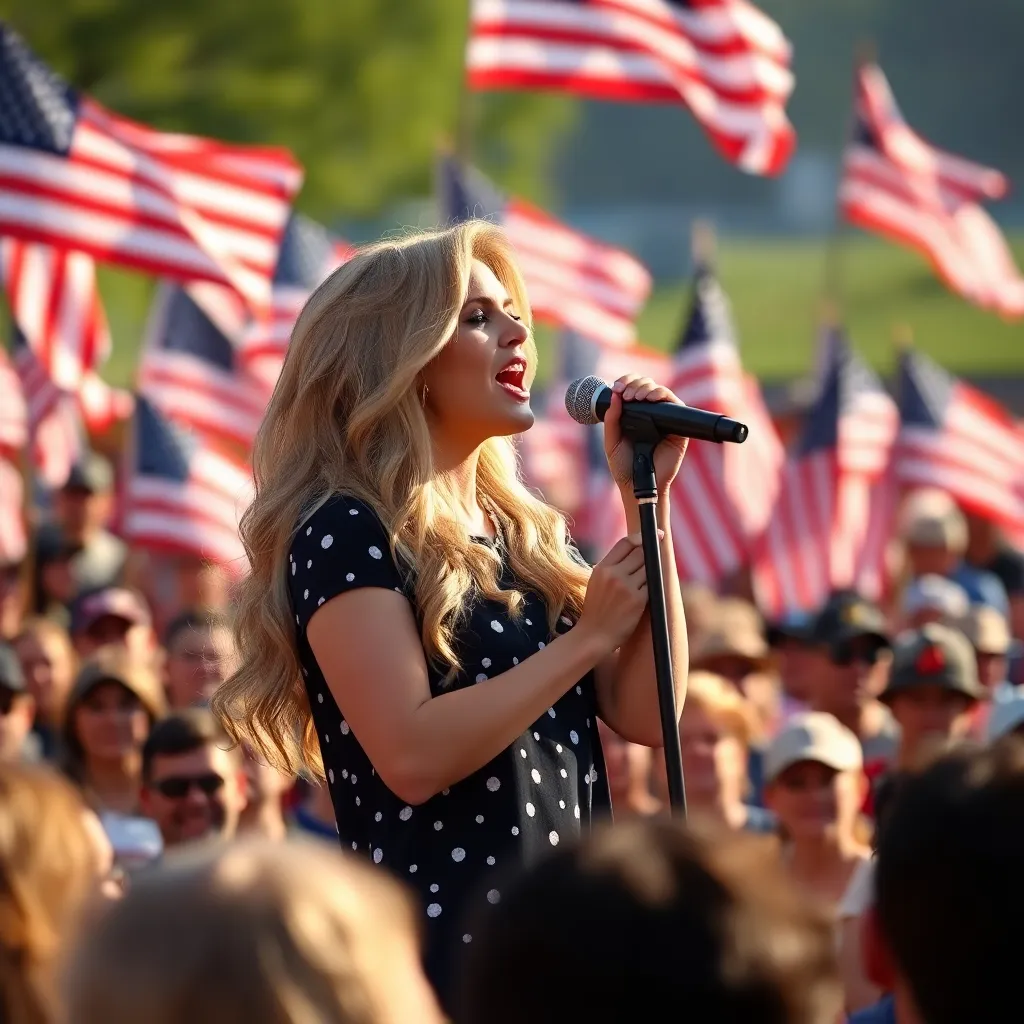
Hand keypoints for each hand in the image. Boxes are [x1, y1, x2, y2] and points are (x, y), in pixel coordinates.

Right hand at [576, 537, 650, 654]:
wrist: (594, 635)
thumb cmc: (597, 609)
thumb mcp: (597, 582)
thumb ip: (612, 566)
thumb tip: (637, 549)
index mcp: (601, 568)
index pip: (625, 543)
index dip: (642, 537)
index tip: (655, 535)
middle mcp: (613, 575)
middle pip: (640, 552)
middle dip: (651, 553)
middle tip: (660, 553)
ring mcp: (626, 587)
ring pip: (649, 568)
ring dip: (653, 570)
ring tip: (652, 576)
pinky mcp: (638, 600)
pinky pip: (652, 585)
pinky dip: (654, 585)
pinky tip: (651, 590)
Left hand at [603, 375, 688, 492]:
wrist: (637, 485)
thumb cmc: (624, 466)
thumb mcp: (612, 441)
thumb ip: (612, 420)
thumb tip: (614, 395)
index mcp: (634, 415)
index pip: (633, 388)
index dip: (626, 382)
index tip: (617, 388)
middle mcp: (651, 414)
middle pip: (647, 385)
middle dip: (636, 384)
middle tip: (627, 396)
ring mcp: (665, 420)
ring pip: (660, 391)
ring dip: (647, 388)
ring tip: (637, 397)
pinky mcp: (678, 428)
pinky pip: (675, 404)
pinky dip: (664, 395)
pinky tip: (652, 399)